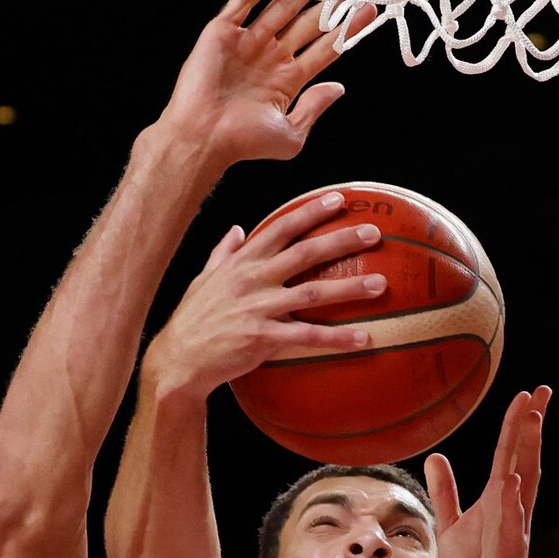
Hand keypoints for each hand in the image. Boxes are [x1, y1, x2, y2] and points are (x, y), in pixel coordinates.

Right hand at [144, 191, 385, 401]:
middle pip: (305, 252)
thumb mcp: (203, 278)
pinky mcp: (263, 338)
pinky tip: (364, 338)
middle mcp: (252, 279)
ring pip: (312, 292)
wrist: (178, 359)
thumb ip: (223, 252)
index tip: (339, 198)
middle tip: (373, 232)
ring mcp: (258, 307)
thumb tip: (236, 228)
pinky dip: (337, 338)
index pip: (282, 227)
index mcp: (242, 261)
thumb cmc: (193, 319)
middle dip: (341, 240)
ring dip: (349, 288)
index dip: (311, 211)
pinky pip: (307, 336)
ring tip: (380, 284)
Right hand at [159, 0, 376, 172]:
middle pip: (309, 21)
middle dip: (333, 0)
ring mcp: (248, 42)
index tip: (369, 10)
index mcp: (288, 79)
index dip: (347, 29)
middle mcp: (271, 57)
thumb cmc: (243, 143)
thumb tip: (338, 88)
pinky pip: (246, 1)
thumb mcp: (291, 134)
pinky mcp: (224, 32)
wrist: (203, 138)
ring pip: (284, 5)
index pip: (326, 47)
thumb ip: (314, 108)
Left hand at [424, 388, 551, 557]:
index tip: (529, 394)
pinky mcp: (509, 550)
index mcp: (500, 498)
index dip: (519, 424)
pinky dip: (512, 501)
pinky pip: (511, 522)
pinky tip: (512, 481)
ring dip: (528, 449)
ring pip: (524, 480)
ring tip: (532, 418)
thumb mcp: (451, 524)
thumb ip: (445, 492)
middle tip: (542, 389)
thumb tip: (435, 457)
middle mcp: (512, 506)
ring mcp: (514, 526)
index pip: (512, 453)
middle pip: (524, 456)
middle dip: (532, 423)